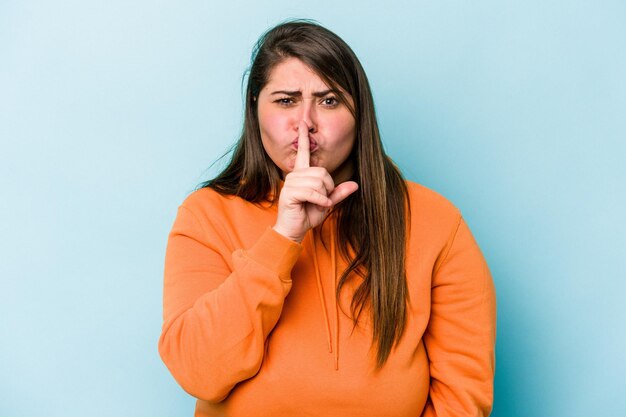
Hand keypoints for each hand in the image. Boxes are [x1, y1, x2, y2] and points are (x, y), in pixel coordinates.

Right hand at [272, 121, 358, 242]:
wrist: (294, 230)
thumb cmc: (307, 215)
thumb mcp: (327, 203)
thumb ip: (338, 193)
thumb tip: (355, 184)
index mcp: (302, 174)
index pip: (303, 152)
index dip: (304, 138)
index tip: (303, 123)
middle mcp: (295, 175)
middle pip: (322, 172)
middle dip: (328, 187)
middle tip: (323, 199)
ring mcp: (291, 183)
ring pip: (318, 182)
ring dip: (324, 195)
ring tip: (319, 204)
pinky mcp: (289, 193)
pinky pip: (312, 192)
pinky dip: (321, 200)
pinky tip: (321, 206)